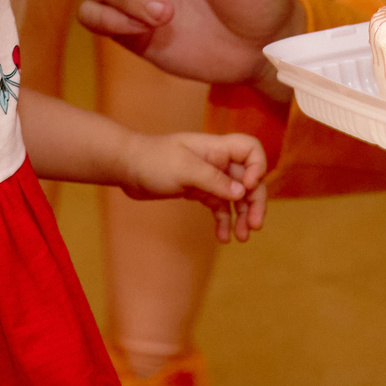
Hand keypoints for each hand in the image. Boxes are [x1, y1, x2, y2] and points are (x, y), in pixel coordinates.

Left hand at [120, 131, 268, 242]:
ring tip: (243, 237)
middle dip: (255, 201)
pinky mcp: (197, 191)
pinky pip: (218, 207)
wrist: (127, 167)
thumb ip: (215, 181)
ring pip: (235, 196)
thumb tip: (243, 192)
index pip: (251, 149)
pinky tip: (224, 237)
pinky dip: (224, 221)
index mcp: (217, 148)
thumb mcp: (185, 170)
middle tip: (256, 225)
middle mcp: (217, 162)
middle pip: (248, 179)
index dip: (257, 167)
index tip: (247, 187)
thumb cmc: (154, 161)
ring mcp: (208, 177)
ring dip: (243, 216)